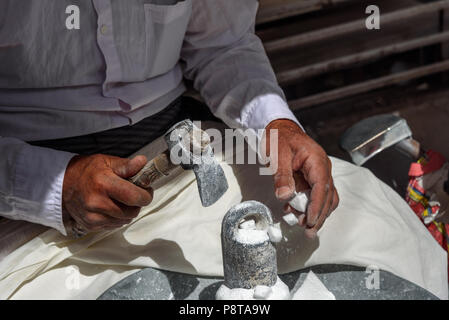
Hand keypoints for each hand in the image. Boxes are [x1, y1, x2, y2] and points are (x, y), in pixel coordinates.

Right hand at [62, 154, 152, 233]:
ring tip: (120, 199)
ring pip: (125, 220)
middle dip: (137, 203)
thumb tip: (143, 162)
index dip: (146, 195)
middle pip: (132, 211)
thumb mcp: (106, 162)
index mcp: (103, 184)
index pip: (134, 197)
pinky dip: (118, 217)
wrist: (62, 184)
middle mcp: (97, 203)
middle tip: (134, 193)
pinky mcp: (91, 226)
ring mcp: (93, 217)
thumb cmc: (87, 171)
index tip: (146, 190)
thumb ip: (126, 165)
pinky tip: (111, 206)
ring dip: (128, 211)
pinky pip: (115, 225)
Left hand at [265, 119, 338, 238]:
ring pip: (325, 198)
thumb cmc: (279, 138)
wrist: (280, 129)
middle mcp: (322, 167)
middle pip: (327, 196)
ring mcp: (320, 173)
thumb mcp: (277, 155)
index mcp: (316, 159)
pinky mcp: (313, 179)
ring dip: (316, 214)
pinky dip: (309, 207)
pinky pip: (315, 195)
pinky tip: (296, 214)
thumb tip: (284, 196)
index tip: (309, 220)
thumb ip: (281, 175)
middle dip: (318, 215)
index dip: (316, 205)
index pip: (321, 186)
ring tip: (304, 227)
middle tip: (308, 232)